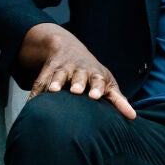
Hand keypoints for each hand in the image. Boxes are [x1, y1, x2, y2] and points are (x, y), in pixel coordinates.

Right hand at [19, 23, 136, 118]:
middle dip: (77, 82)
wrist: (67, 47)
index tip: (96, 96)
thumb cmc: (92, 73)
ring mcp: (61, 69)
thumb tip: (133, 117)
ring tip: (53, 91)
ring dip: (55, 82)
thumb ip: (118, 99)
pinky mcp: (47, 71)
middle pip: (78, 76)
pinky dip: (35, 92)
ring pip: (58, 75)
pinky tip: (31, 104)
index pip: (97, 80)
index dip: (96, 87)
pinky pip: (40, 82)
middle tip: (76, 90)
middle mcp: (78, 70)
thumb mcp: (106, 82)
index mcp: (94, 74)